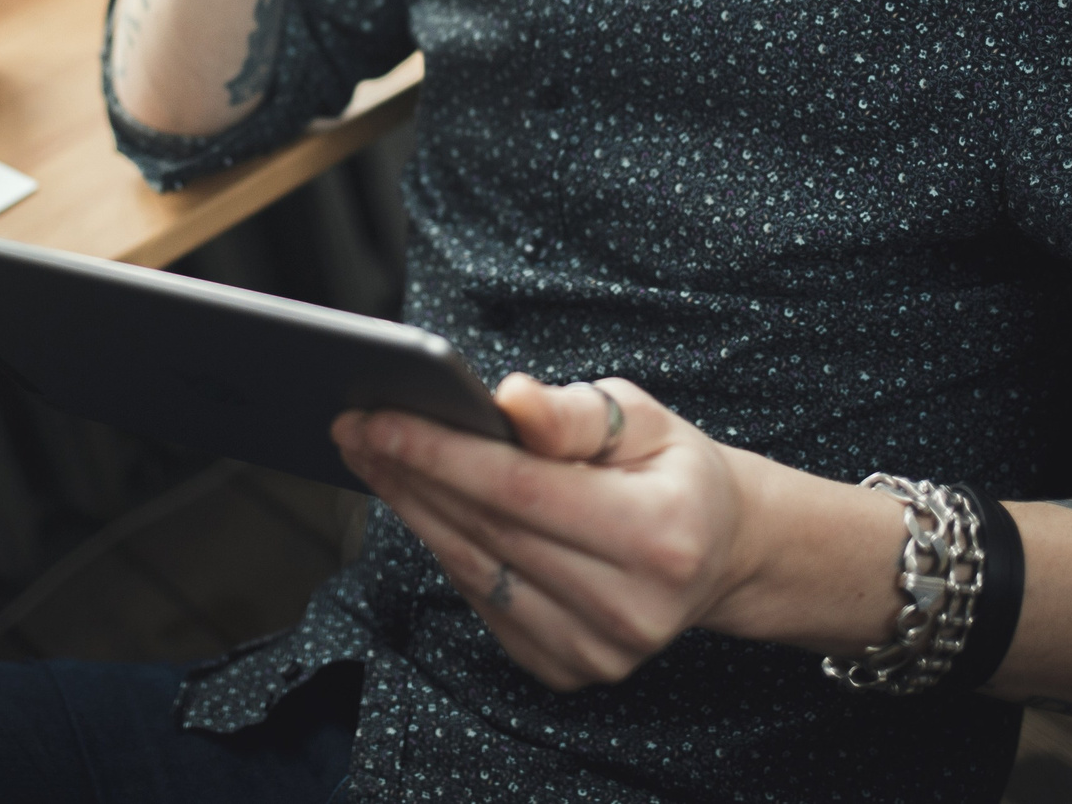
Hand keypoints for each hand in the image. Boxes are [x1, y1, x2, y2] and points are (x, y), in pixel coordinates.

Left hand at [333, 375, 787, 690]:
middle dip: (411, 475)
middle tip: (354, 429)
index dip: (440, 453)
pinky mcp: (572, 671)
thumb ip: (572, 414)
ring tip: (374, 459)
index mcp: (658, 535)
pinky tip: (422, 508)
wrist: (717, 550)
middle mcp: (632, 607)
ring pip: (476, 572)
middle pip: (489, 532)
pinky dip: (447, 552)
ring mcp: (600, 651)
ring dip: (415, 512)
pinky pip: (485, 604)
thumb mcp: (640, 418)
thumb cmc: (671, 470)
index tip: (375, 417)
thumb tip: (508, 399)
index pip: (521, 490)